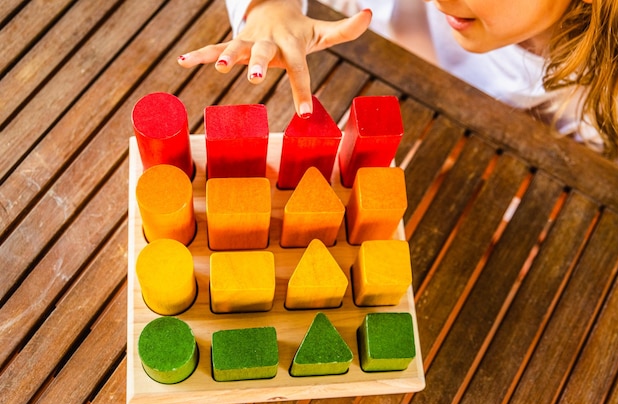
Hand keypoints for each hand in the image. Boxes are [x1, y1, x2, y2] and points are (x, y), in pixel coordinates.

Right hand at [178, 0, 371, 117]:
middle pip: (264, 52)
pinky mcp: (236, 43)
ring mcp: (250, 41)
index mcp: (292, 44)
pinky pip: (215, 48)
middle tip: (254, 79)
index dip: (301, 90)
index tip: (304, 113)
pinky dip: (198, 55)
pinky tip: (181, 61)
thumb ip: (345, 29)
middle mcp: (269, 42)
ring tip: (217, 67)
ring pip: (236, 47)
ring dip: (225, 56)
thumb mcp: (322, 33)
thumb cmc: (300, 31)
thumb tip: (371, 14)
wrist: (274, 8)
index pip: (299, 69)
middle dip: (258, 63)